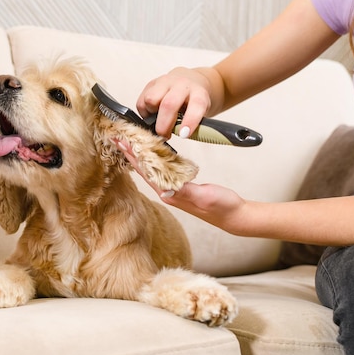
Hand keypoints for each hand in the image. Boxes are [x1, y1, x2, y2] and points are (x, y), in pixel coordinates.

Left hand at [114, 139, 248, 234]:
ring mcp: (174, 191)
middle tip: (118, 138)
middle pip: (145, 170)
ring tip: (130, 143)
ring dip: (141, 156)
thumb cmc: (222, 207)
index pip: (146, 172)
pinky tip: (152, 155)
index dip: (133, 156)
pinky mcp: (182, 188)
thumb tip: (165, 189)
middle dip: (132, 154)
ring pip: (152, 170)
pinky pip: (163, 171)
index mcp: (170, 194)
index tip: (121, 142)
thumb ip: (185, 192)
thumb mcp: (204, 196)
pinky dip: (155, 160)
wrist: (235, 216)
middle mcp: (168, 192)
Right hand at [136, 67, 212, 138]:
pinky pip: (141, 102)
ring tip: (158, 120)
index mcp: (198, 92)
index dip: (190, 121)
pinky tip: (153, 114)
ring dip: (152, 115)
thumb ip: (190, 124)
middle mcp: (181, 85)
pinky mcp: (151, 84)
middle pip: (169, 104)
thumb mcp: (200, 112)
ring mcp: (165, 82)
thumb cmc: (193, 101)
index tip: (184, 134)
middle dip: (164, 125)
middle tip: (164, 135)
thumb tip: (178, 136)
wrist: (190, 80)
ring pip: (151, 100)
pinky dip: (144, 113)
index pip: (196, 105)